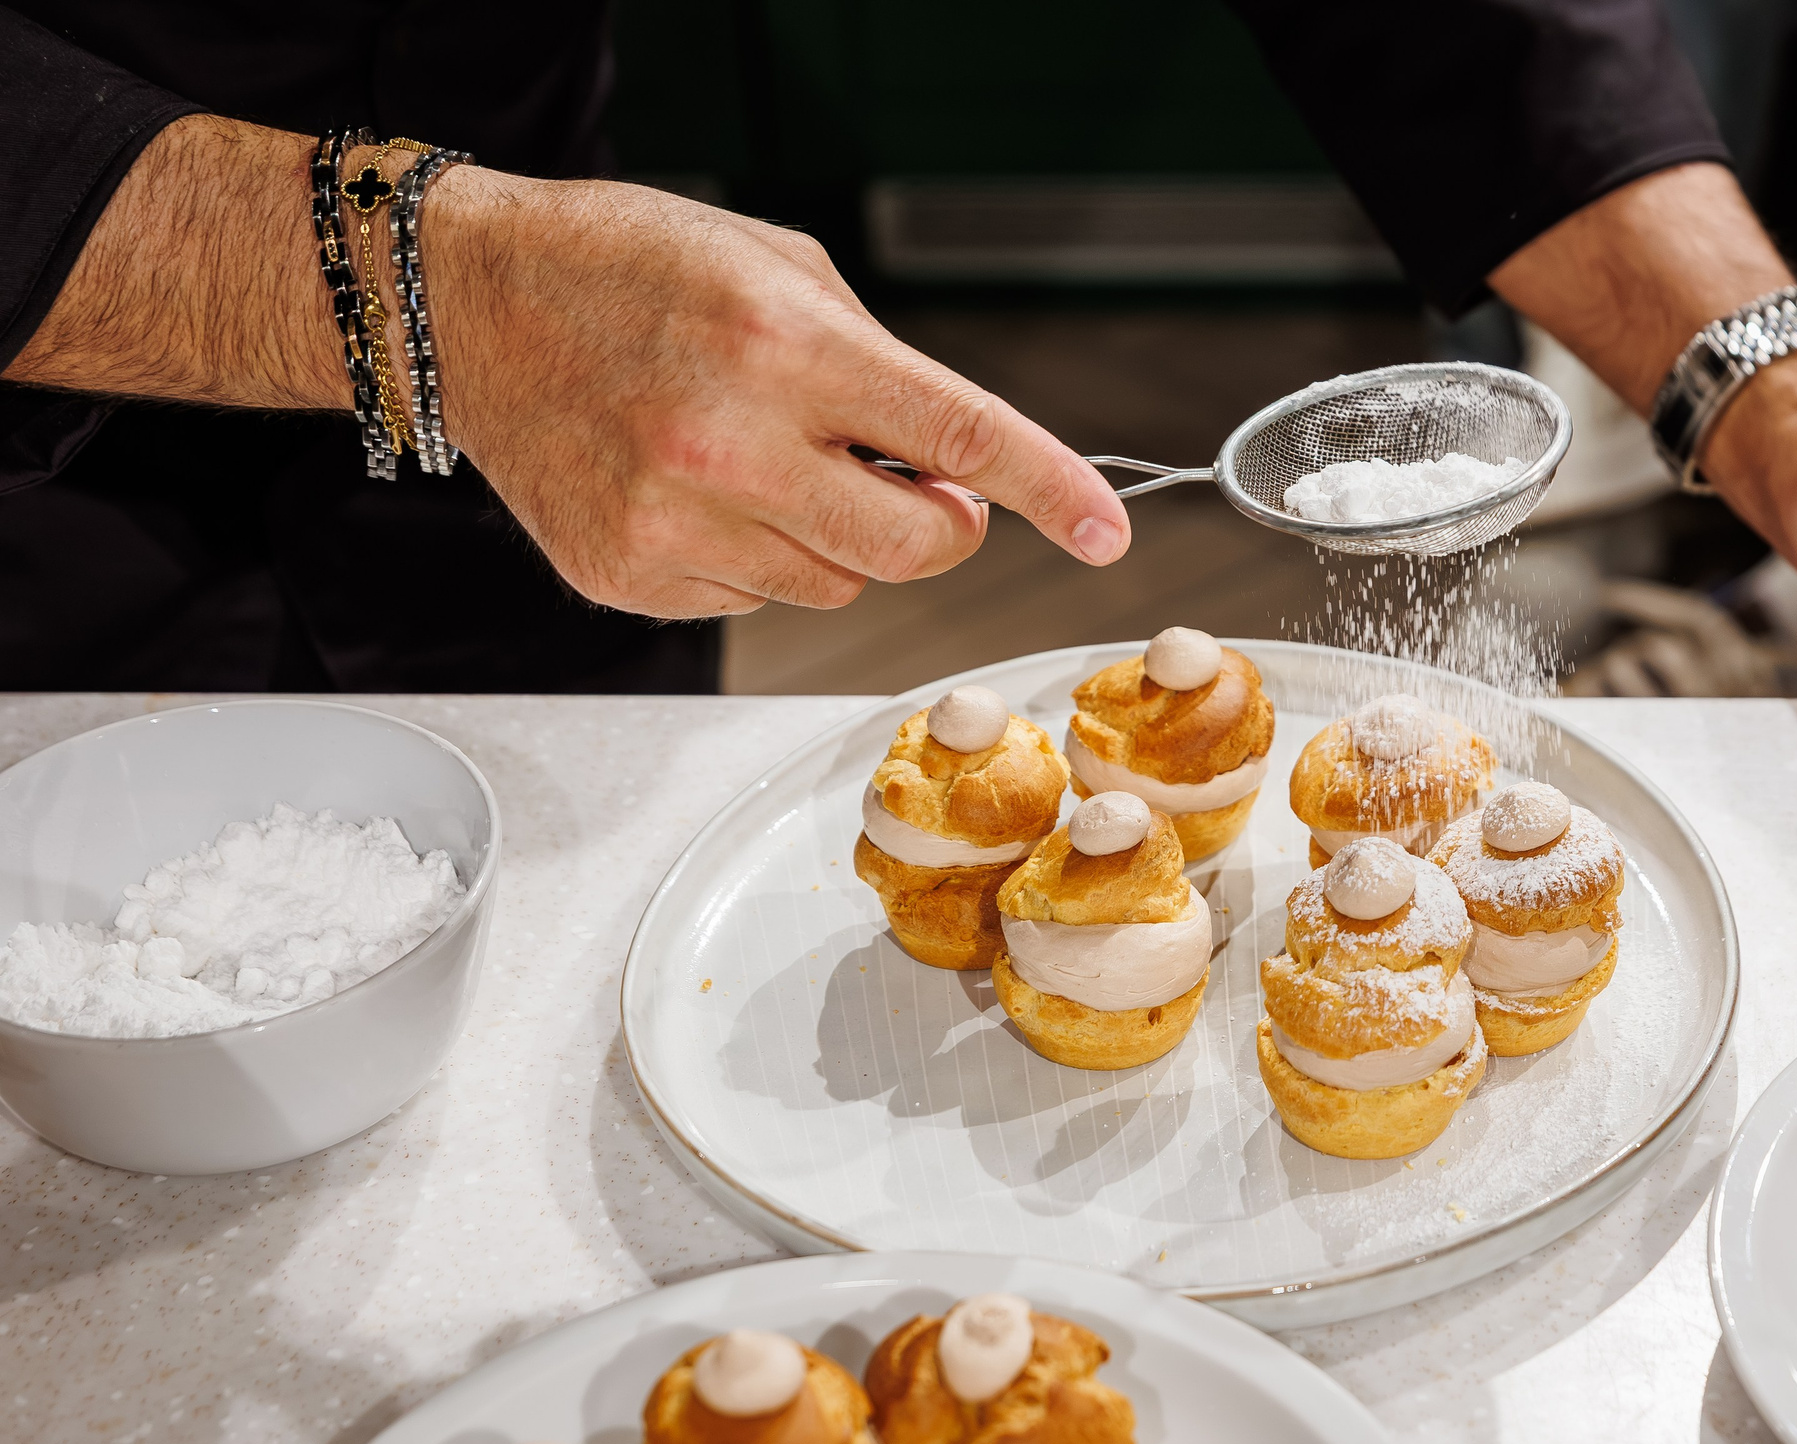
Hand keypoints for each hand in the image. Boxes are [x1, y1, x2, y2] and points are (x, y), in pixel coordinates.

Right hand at [429, 171, 1128, 617]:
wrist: (467, 303)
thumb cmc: (627, 268)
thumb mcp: (776, 267)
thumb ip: (878, 364)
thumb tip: (954, 457)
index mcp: (781, 347)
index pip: (957, 436)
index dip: (1048, 489)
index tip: (1106, 529)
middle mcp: (727, 444)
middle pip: (916, 547)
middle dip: (944, 524)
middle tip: (913, 482)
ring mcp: (673, 524)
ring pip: (842, 588)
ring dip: (846, 542)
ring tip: (774, 465)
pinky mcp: (630, 578)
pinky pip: (757, 601)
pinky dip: (760, 559)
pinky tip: (704, 494)